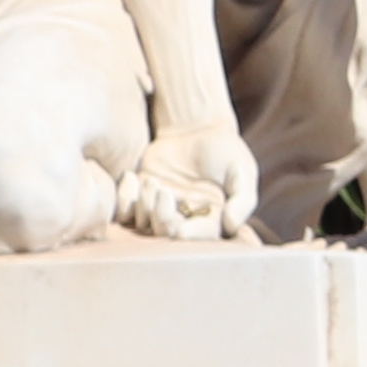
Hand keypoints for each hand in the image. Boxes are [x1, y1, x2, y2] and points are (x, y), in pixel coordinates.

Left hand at [118, 129, 259, 242]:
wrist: (195, 130)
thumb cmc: (225, 150)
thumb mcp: (242, 170)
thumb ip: (242, 199)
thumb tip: (232, 225)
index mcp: (212, 220)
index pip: (202, 236)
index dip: (191, 236)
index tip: (181, 231)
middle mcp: (185, 220)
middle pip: (169, 233)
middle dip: (163, 219)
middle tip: (164, 193)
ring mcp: (159, 209)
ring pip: (145, 223)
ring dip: (144, 206)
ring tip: (152, 181)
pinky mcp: (139, 196)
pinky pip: (124, 210)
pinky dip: (124, 199)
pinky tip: (132, 178)